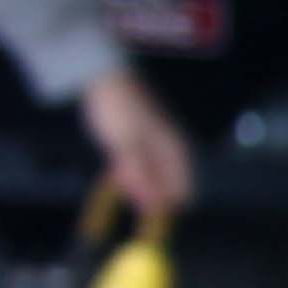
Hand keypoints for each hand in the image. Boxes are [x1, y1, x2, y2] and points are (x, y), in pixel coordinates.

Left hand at [77, 67, 196, 219]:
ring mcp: (158, 147)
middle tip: (121, 180)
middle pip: (167, 187)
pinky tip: (116, 162)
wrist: (103, 78)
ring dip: (134, 181)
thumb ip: (141, 177)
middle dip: (145, 192)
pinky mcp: (144, 142)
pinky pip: (142, 166)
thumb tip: (155, 208)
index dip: (163, 206)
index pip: (184, 193)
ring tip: (115, 166)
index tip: (140, 207)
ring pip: (152, 178)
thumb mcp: (126, 148)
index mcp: (176, 152)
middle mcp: (173, 152)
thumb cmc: (118, 111)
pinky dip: (129, 170)